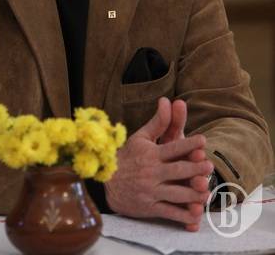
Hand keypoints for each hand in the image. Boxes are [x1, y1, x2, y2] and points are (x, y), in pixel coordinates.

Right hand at [105, 97, 212, 228]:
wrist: (107, 181)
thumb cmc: (128, 156)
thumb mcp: (141, 137)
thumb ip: (159, 122)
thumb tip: (167, 100)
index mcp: (151, 154)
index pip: (172, 148)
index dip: (188, 144)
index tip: (202, 140)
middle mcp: (151, 172)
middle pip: (177, 171)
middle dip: (194, 169)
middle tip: (209, 166)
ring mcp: (150, 191)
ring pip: (176, 194)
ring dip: (193, 193)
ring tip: (207, 191)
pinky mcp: (149, 208)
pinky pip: (169, 212)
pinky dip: (183, 215)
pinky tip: (196, 214)